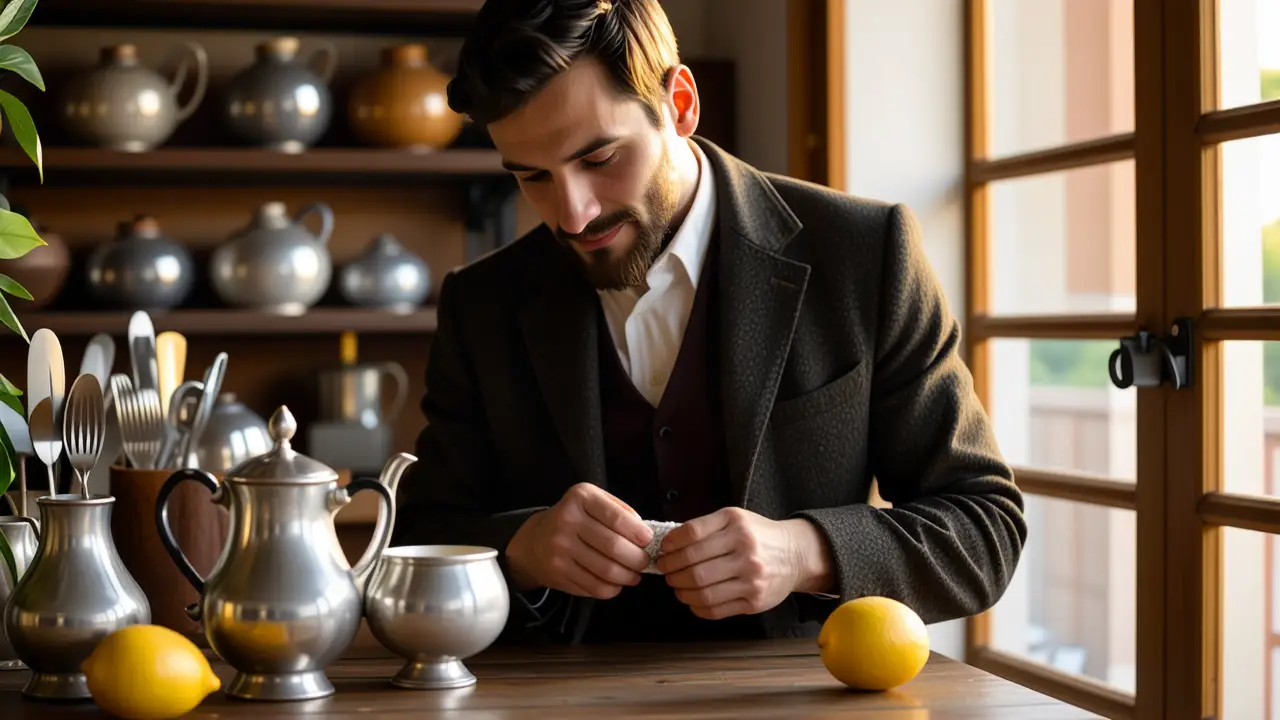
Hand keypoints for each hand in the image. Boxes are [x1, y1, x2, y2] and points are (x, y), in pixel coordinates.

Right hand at [505, 483, 653, 599]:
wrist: (534, 541)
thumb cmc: (574, 519)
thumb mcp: (593, 501)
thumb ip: (620, 510)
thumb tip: (645, 533)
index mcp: (580, 498)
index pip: (616, 517)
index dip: (638, 532)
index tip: (649, 540)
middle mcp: (566, 521)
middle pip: (613, 546)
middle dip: (637, 558)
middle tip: (645, 562)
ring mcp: (560, 548)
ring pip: (606, 570)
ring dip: (628, 576)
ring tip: (634, 575)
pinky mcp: (558, 572)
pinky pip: (594, 587)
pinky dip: (612, 589)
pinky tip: (616, 583)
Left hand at [657, 508, 819, 619]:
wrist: (795, 555)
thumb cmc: (758, 535)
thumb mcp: (735, 518)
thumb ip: (705, 527)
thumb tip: (670, 544)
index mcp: (736, 526)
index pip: (692, 535)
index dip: (672, 544)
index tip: (663, 549)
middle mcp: (745, 551)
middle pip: (694, 567)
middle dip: (671, 570)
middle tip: (665, 569)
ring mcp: (751, 579)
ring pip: (703, 591)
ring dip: (681, 591)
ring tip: (676, 585)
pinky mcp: (754, 601)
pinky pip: (716, 609)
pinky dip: (697, 606)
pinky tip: (692, 599)